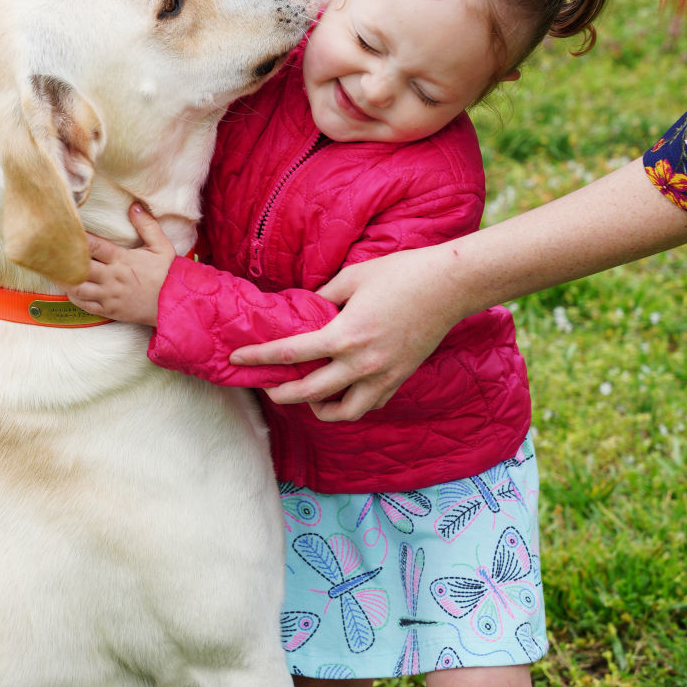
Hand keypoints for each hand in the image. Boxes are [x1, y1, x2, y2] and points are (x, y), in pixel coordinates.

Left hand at [65, 203, 174, 325]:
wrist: (175, 304)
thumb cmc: (168, 274)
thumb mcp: (161, 246)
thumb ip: (147, 225)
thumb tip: (134, 206)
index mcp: (122, 259)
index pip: (93, 245)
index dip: (76, 237)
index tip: (64, 229)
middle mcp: (112, 277)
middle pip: (79, 267)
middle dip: (63, 259)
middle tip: (50, 251)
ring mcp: (109, 296)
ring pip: (78, 288)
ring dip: (65, 279)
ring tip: (54, 270)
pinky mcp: (109, 310)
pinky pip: (85, 305)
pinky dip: (73, 297)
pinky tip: (69, 288)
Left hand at [228, 242, 467, 421]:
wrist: (450, 286)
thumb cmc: (401, 274)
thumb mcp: (352, 278)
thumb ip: (322, 298)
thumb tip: (303, 311)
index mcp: (345, 336)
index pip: (290, 354)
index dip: (258, 357)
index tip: (237, 359)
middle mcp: (361, 364)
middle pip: (309, 393)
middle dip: (281, 394)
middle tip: (267, 387)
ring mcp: (382, 376)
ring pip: (343, 413)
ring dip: (318, 409)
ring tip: (306, 397)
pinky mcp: (399, 379)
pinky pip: (368, 405)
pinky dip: (350, 405)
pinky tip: (341, 392)